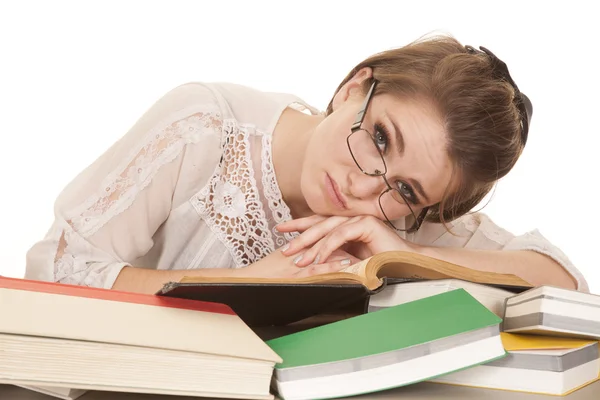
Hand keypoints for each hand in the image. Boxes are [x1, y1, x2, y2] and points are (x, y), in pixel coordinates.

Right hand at [236, 245, 360, 278]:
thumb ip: (296, 255)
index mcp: (295, 247)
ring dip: (345, 251)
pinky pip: (317, 269)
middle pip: (325, 241)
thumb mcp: (279, 260)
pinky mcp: (295, 275)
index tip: (352, 234)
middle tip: (362, 239)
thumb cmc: (260, 273)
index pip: (318, 236)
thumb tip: (310, 254)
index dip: (336, 234)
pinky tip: (348, 265)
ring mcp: (297, 263)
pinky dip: (333, 266)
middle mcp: (297, 252)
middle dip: (344, 240)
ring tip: (362, 249)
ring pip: (325, 253)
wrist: (244, 281)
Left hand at [275, 214, 418, 267]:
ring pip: (329, 230)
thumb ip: (334, 257)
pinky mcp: (367, 224)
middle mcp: (352, 219)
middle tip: (284, 248)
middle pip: (320, 224)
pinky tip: (318, 258)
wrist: (405, 265)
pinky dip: (328, 247)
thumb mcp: (350, 261)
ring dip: (312, 246)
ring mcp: (360, 219)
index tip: (282, 230)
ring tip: (298, 259)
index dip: (300, 226)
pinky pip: (341, 235)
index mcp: (348, 225)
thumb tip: (311, 261)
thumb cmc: (381, 264)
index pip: (320, 223)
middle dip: (300, 235)